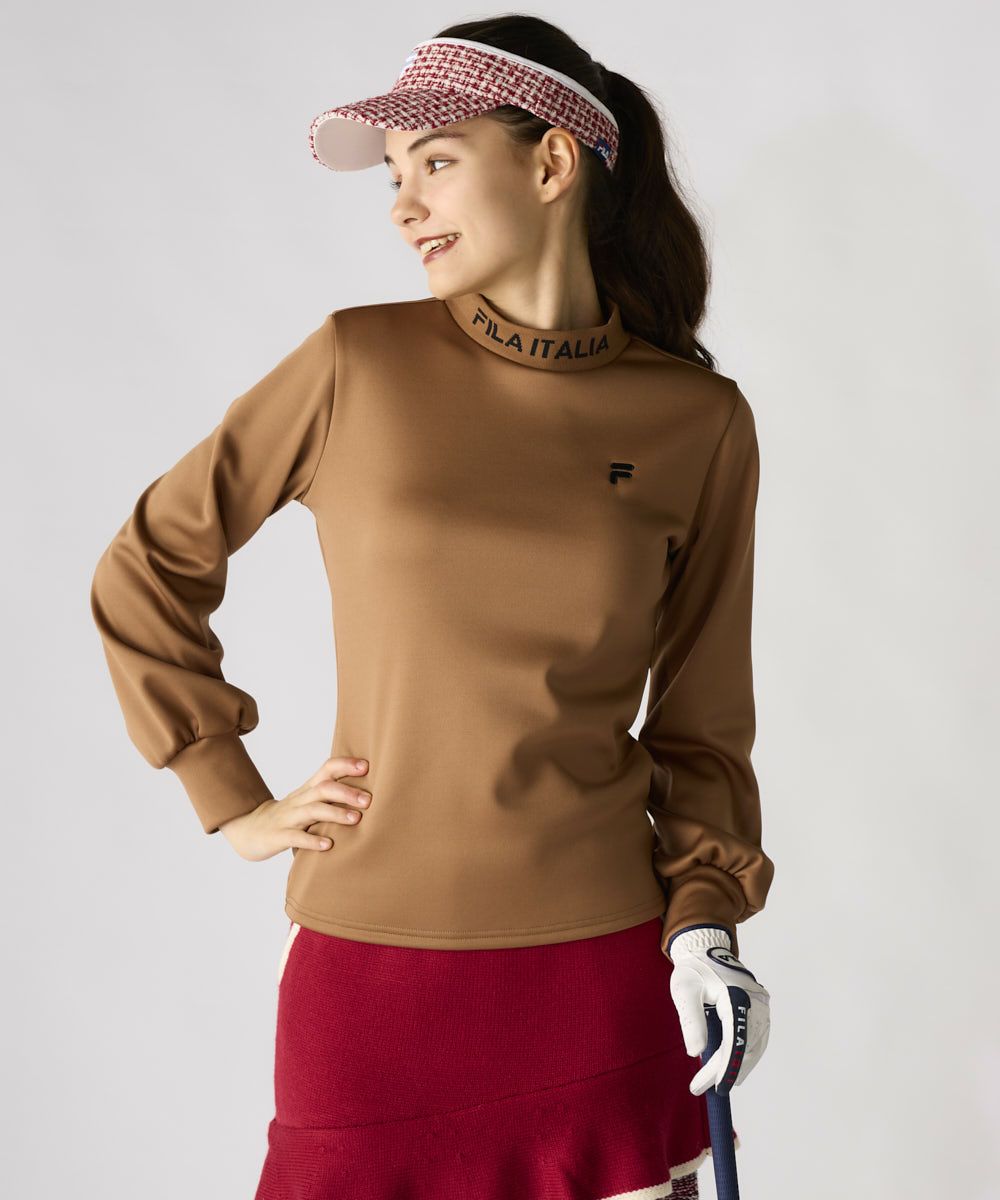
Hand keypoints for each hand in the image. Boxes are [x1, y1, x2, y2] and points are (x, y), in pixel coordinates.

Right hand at [218, 755, 371, 861]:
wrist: (248, 830)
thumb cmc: (288, 816)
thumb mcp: (308, 802)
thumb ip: (331, 797)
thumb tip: (368, 792)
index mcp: (308, 790)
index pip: (326, 769)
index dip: (345, 765)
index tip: (367, 766)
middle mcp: (299, 800)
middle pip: (323, 789)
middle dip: (347, 792)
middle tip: (369, 800)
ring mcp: (288, 818)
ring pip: (312, 810)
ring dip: (335, 813)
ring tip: (356, 819)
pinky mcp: (278, 837)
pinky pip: (296, 837)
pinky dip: (312, 841)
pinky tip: (328, 846)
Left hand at [667, 924, 769, 1096]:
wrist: (706, 947)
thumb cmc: (693, 969)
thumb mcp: (684, 990)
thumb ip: (691, 1020)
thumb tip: (696, 1053)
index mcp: (736, 995)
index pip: (734, 1039)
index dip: (726, 1067)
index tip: (712, 1086)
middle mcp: (755, 1001)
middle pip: (746, 1045)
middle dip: (726, 1070)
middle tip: (701, 1086)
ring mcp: (761, 1004)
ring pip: (756, 1044)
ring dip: (739, 1066)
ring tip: (718, 1084)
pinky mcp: (760, 1006)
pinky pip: (759, 1037)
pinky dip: (749, 1054)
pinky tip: (736, 1067)